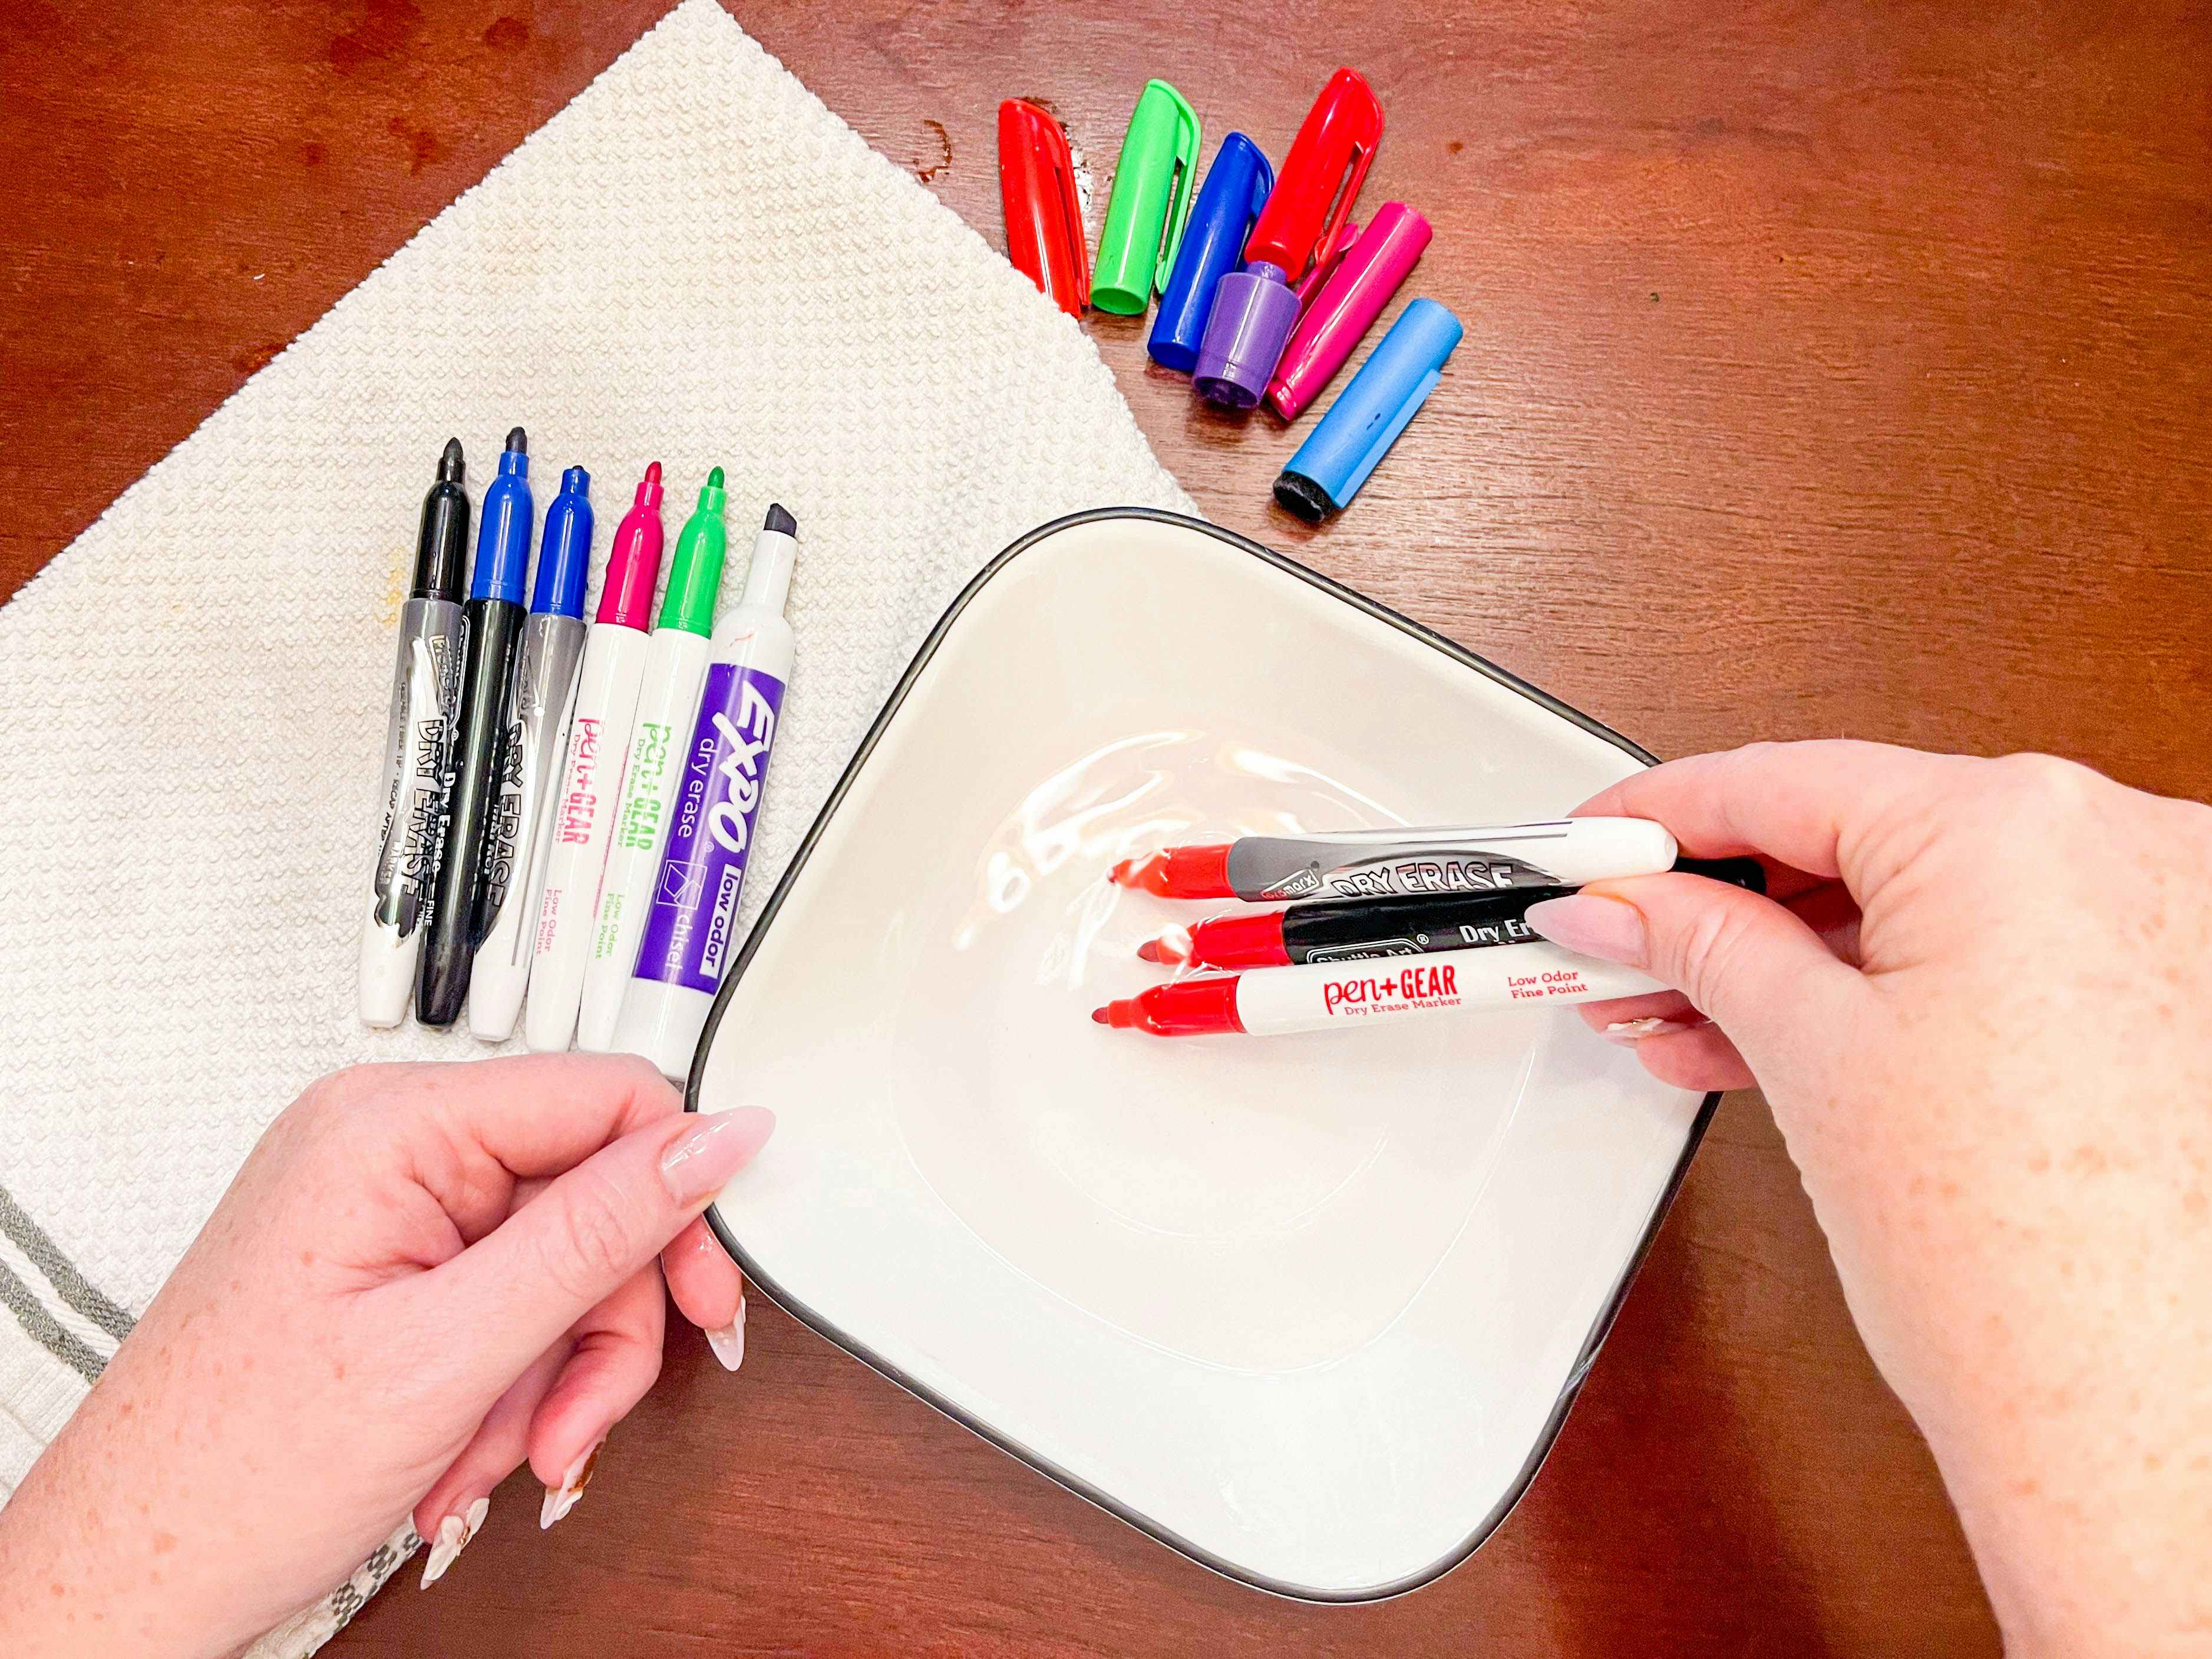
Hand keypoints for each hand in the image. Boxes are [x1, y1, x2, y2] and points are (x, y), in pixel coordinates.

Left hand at [0, 1054, 770, 1658]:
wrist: (130, 1577)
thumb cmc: (231, 1474)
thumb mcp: (452, 1349)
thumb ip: (598, 1231)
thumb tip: (716, 1137)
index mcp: (392, 1123)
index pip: (608, 1099)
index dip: (675, 1204)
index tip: (700, 1300)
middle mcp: (386, 1144)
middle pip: (591, 1197)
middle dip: (596, 1327)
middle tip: (577, 1418)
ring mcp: (385, 1207)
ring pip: (559, 1265)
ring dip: (551, 1377)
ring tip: (493, 1455)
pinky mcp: (388, 1266)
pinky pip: (508, 1302)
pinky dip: (509, 1386)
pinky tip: (464, 1449)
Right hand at [1523, 742, 2211, 1656]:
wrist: (2134, 1425)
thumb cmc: (2022, 1269)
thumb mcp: (1810, 1059)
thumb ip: (1701, 943)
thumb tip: (1620, 901)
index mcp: (2024, 827)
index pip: (1791, 779)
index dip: (1663, 814)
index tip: (1597, 841)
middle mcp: (2123, 846)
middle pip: (1864, 835)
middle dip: (1724, 902)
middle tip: (1622, 940)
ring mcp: (2165, 919)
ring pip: (1927, 901)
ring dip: (1795, 955)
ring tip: (1681, 1013)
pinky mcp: (2171, 993)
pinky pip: (1996, 953)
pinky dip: (1888, 988)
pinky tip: (1781, 1031)